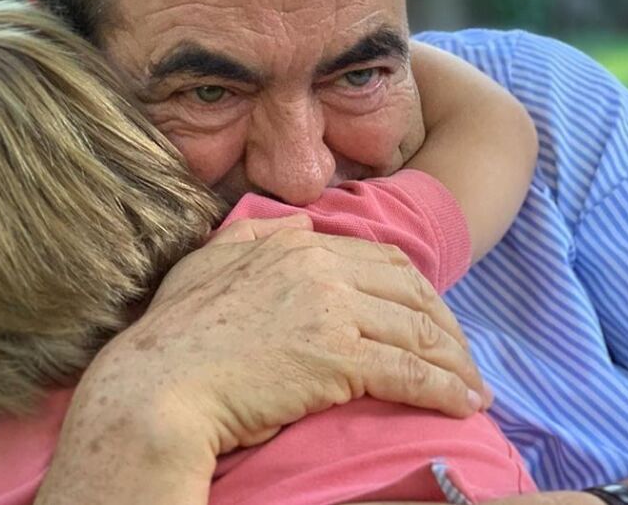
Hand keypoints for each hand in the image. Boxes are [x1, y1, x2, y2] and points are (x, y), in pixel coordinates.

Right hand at [83, 213, 486, 454]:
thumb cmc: (173, 335)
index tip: (431, 322)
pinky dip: (445, 390)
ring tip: (471, 390)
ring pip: (417, 332)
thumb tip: (297, 221)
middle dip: (446, 327)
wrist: (156, 385)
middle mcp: (319, 266)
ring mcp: (331, 309)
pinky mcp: (339, 358)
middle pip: (410, 291)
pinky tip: (461, 406)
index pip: (380, 260)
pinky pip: (411, 372)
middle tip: (461, 357)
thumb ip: (254, 235)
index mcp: (293, 242)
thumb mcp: (207, 263)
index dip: (417, 293)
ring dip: (454, 363)